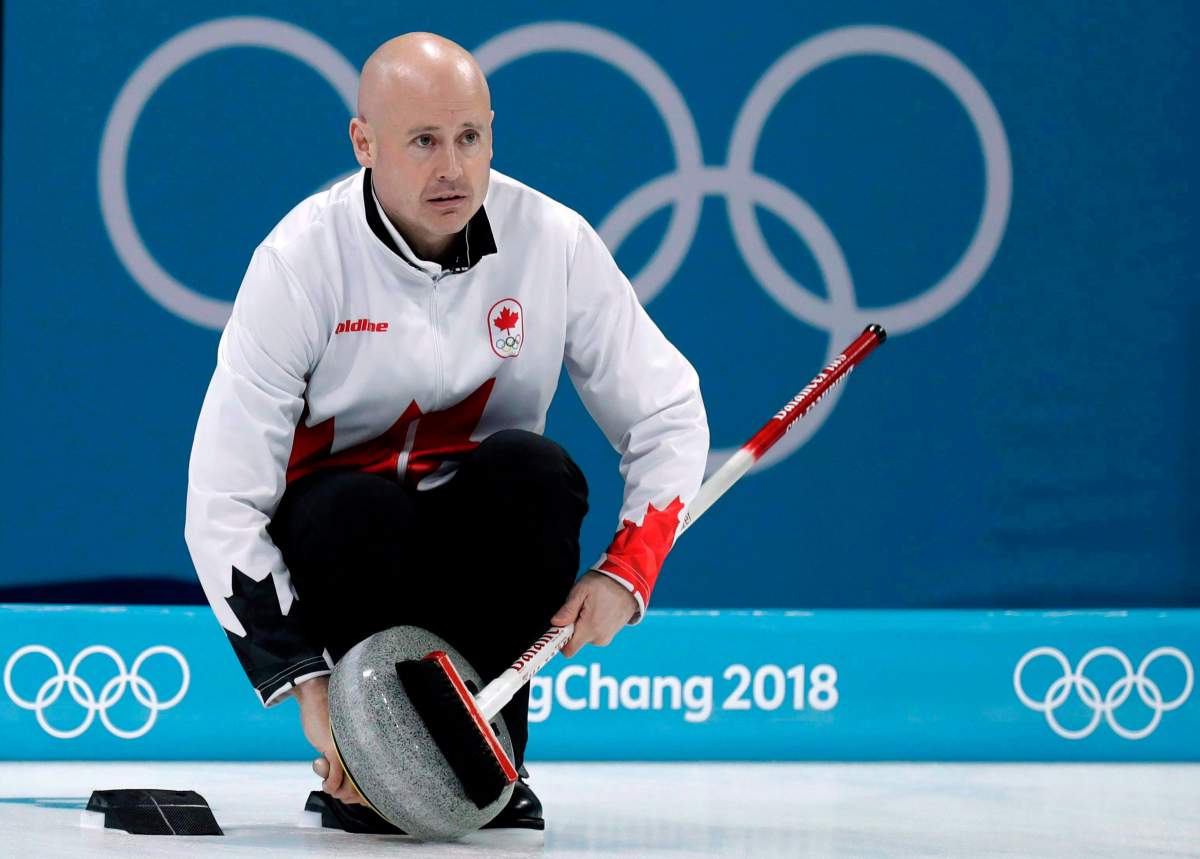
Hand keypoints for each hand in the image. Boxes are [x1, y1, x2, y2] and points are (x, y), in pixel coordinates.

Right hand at [295, 676, 364, 804]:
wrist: (318, 695)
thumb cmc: (331, 718)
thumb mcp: (344, 740)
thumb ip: (349, 757)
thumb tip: (345, 783)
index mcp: (371, 746)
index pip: (377, 780)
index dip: (364, 795)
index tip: (352, 794)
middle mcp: (366, 750)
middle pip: (362, 789)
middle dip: (347, 795)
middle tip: (335, 788)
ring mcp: (351, 752)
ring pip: (349, 788)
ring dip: (336, 791)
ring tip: (329, 784)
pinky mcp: (335, 751)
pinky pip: (334, 780)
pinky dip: (329, 786)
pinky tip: (326, 783)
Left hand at [550, 571, 638, 657]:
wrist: (630, 581)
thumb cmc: (604, 583)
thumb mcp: (581, 591)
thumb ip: (567, 610)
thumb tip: (555, 623)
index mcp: (590, 629)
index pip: (568, 650)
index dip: (559, 640)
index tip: (558, 627)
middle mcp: (599, 638)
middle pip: (576, 642)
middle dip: (573, 628)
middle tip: (578, 608)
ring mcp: (607, 636)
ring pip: (586, 637)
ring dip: (584, 625)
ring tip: (591, 606)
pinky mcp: (612, 633)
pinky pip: (596, 633)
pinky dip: (594, 623)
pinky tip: (599, 608)